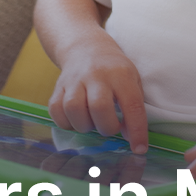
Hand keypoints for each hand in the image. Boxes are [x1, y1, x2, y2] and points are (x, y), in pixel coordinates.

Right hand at [48, 37, 148, 154]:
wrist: (86, 47)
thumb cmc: (114, 69)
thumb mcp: (132, 79)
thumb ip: (133, 106)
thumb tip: (130, 137)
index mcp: (120, 73)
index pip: (131, 105)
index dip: (136, 130)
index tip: (139, 148)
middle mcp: (96, 75)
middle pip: (99, 107)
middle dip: (107, 127)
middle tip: (110, 127)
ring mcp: (74, 80)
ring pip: (74, 109)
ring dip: (84, 125)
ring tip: (92, 122)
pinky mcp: (58, 87)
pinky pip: (56, 111)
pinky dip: (66, 122)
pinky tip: (76, 119)